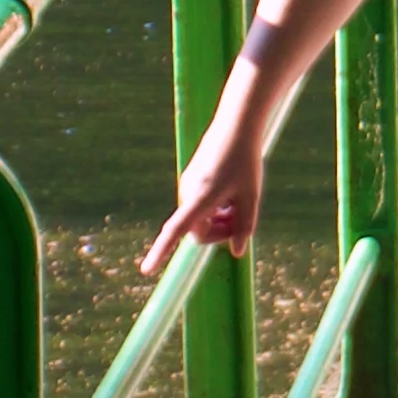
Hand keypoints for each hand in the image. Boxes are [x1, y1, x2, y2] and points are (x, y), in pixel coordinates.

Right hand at [151, 92, 264, 275]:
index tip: (146, 270)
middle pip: (200, 232)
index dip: (161, 252)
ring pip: (202, 219)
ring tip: (240, 200)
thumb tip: (237, 253)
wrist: (235, 127)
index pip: (176, 231)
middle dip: (221, 231)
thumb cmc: (245, 162)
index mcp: (200, 198)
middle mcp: (187, 193)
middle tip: (243, 218)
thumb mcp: (252, 196)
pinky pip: (201, 206)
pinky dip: (217, 207)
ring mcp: (187, 187)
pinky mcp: (190, 182)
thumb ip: (245, 226)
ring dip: (221, 218)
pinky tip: (232, 191)